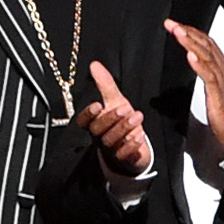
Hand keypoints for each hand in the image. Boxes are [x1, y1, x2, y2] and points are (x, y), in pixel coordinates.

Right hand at [76, 60, 150, 175]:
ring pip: (111, 141)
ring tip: (138, 116)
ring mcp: (110, 149)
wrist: (132, 146)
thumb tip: (95, 64)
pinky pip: (123, 155)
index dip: (88, 114)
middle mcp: (99, 137)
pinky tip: (139, 136)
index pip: (83, 121)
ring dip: (124, 129)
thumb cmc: (120, 121)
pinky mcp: (123, 159)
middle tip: (126, 108)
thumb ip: (104, 84)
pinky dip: (131, 146)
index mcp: (94, 123)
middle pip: (98, 130)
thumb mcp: (114, 101)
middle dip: (111, 119)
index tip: (98, 104)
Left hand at [166, 20, 223, 155]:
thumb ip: (204, 75)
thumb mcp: (213, 89)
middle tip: (172, 23)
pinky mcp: (218, 94)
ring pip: (206, 56)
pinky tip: (190, 56)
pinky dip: (199, 65)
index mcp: (221, 68)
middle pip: (205, 45)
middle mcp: (222, 71)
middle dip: (188, 32)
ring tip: (179, 32)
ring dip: (191, 42)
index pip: (207, 44)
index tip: (177, 25)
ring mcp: (221, 81)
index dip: (192, 32)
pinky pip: (209, 76)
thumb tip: (190, 65)